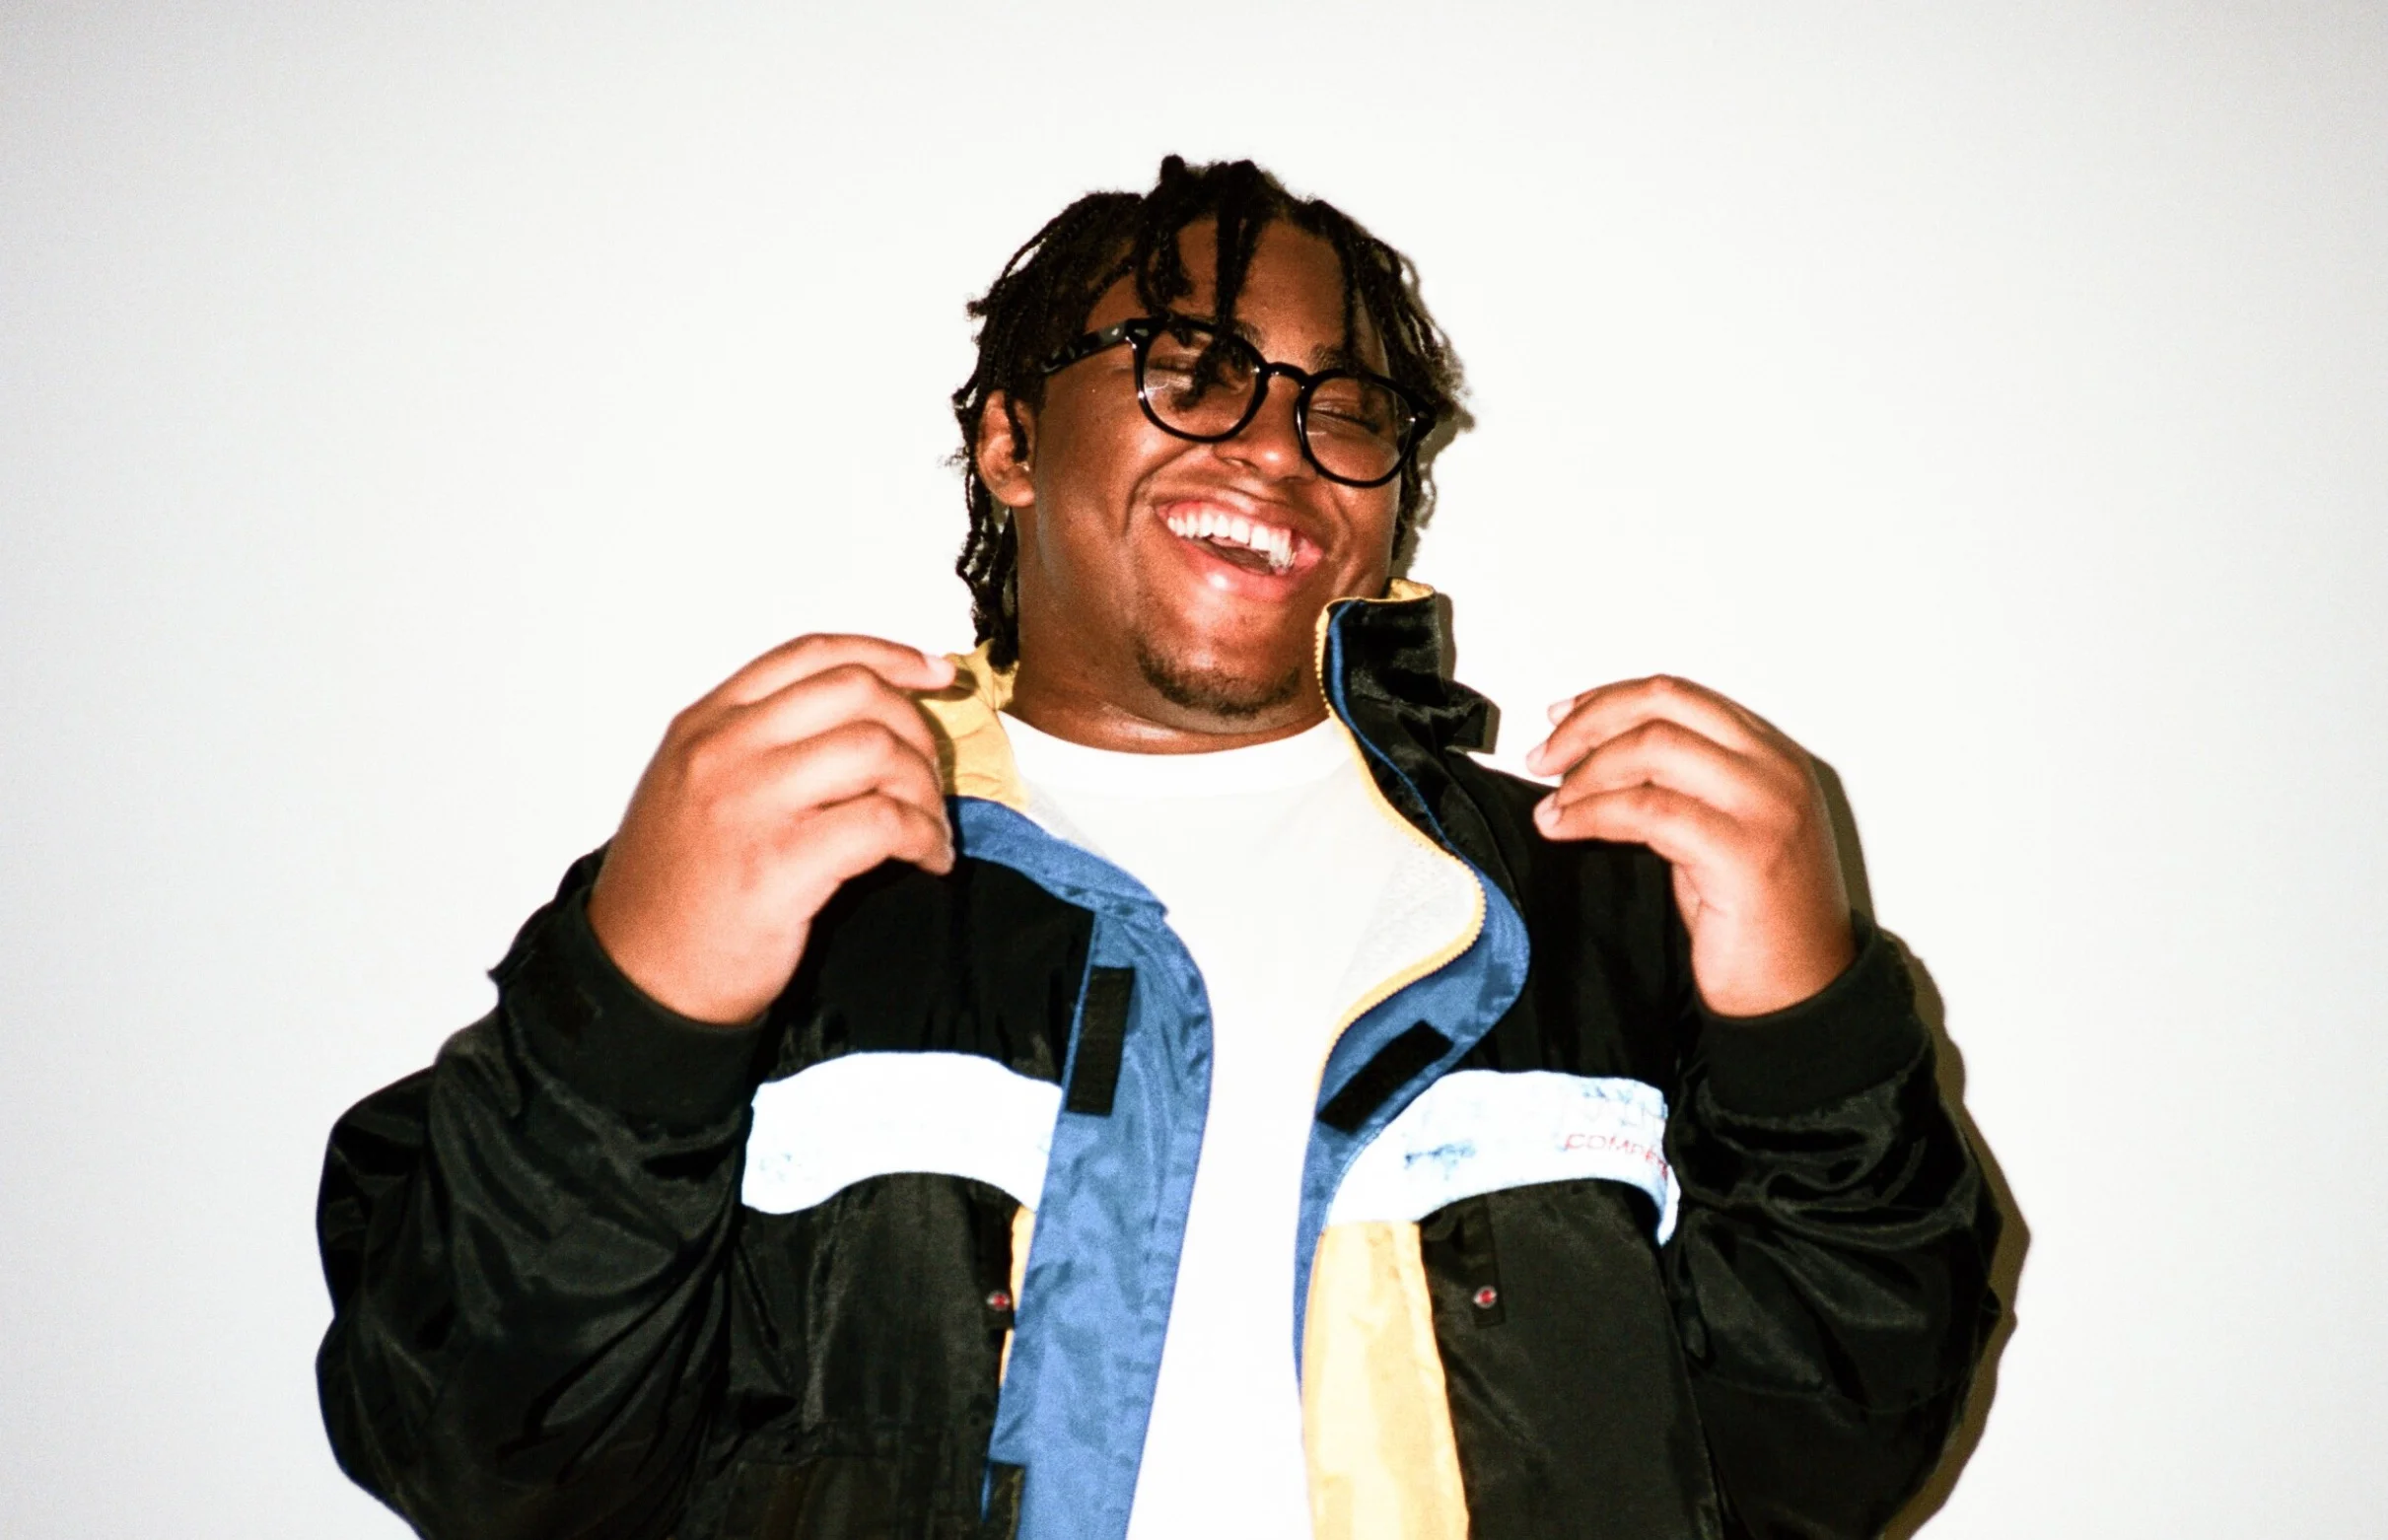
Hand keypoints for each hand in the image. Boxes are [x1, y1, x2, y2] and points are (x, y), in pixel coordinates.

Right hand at [585, 635, 957, 1024]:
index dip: (887, 655)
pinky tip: (927, 858)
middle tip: (928, 774)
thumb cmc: (673, 896)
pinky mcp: (781, 862)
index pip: (811, 655)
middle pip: (855, 691)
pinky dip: (925, 837)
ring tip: (928, 827)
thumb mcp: (690, 789)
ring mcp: (749, 802)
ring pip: (878, 748)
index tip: (933, 674)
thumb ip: (758, 745)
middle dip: (914, 727)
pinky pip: (886, 822)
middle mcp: (723, 750)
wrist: (637, 980)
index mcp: (704, 725)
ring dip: (924, 788)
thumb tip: (862, 722)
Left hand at [1524, 675, 1854, 1017]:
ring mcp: (1764, 807)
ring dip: (1585, 773)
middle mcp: (1774, 770)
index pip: (1679, 695)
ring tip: (1555, 805)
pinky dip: (1592, 813)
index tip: (1560, 718)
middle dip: (1588, 725)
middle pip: (1663, 706)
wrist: (1800, 995)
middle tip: (1544, 758)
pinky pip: (1648, 810)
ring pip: (1653, 748)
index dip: (1609, 700)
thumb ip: (1678, 787)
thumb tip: (1597, 763)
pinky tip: (1565, 828)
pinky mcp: (1742, 852)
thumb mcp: (1718, 832)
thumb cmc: (1759, 922)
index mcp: (1772, 756)